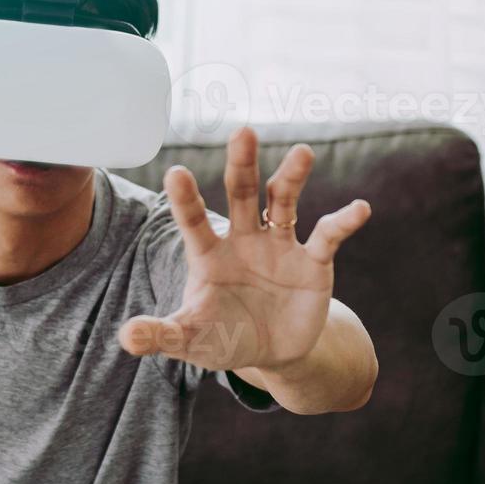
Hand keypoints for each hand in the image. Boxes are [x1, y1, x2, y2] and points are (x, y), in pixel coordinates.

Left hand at [118, 127, 370, 372]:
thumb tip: (126, 338)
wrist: (272, 352)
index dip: (186, 199)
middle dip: (242, 164)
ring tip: (302, 152)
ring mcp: (279, 246)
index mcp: (209, 254)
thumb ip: (162, 334)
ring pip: (285, 202)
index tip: (175, 173)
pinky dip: (343, 221)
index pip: (194, 221)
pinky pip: (327, 236)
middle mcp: (244, 239)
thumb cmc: (223, 337)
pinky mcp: (313, 262)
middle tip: (242, 131)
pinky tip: (358, 208)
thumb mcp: (191, 340)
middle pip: (242, 194)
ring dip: (293, 177)